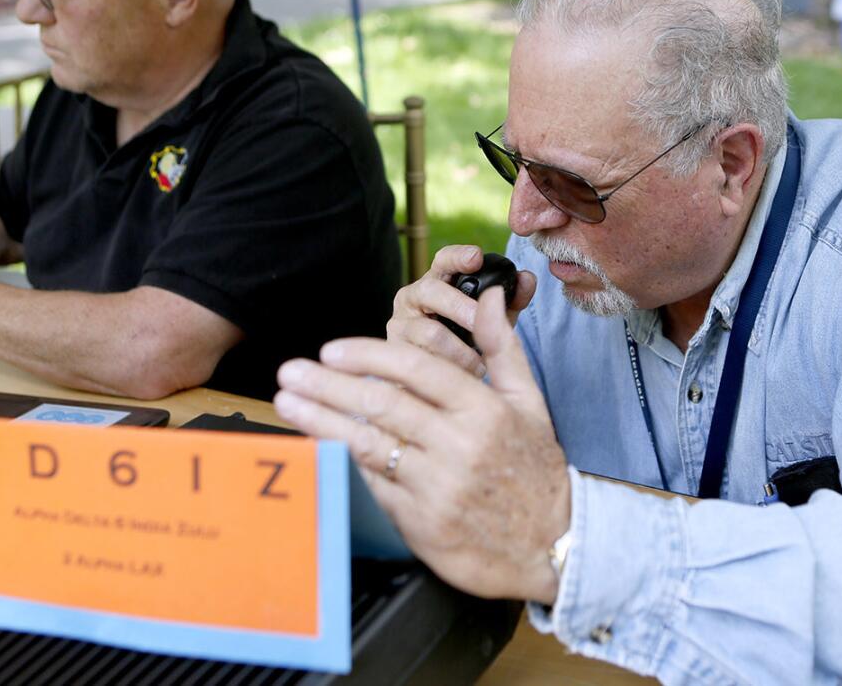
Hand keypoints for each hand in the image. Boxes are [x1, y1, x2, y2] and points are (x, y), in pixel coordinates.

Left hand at [277, 286, 568, 602]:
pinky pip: (373, 484)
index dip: (368, 355)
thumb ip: (502, 347)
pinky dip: (346, 460)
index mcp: (483, 409)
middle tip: (291, 371)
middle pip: (381, 404)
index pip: (415, 368)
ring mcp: (437, 485)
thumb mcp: (529, 402)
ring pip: (367, 444)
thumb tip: (490, 296)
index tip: (332, 350)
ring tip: (288, 403)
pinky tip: (320, 443)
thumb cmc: (536, 469)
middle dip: (328, 385)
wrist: (553, 546)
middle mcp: (458, 444)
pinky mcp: (421, 521)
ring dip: (321, 421)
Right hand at [386, 245, 536, 377]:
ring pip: (429, 331)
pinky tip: (462, 380)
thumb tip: (528, 279)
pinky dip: (447, 370)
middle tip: (483, 323)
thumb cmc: (465, 346)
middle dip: (461, 306)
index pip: (443, 261)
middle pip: (431, 290)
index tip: (476, 257)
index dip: (458, 256)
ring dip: (460, 350)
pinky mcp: (393, 354)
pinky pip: (421, 360)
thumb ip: (512, 301)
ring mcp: (399, 325)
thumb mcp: (492, 322)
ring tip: (481, 366)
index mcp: (436, 283)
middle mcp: (412, 298)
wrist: (436, 390)